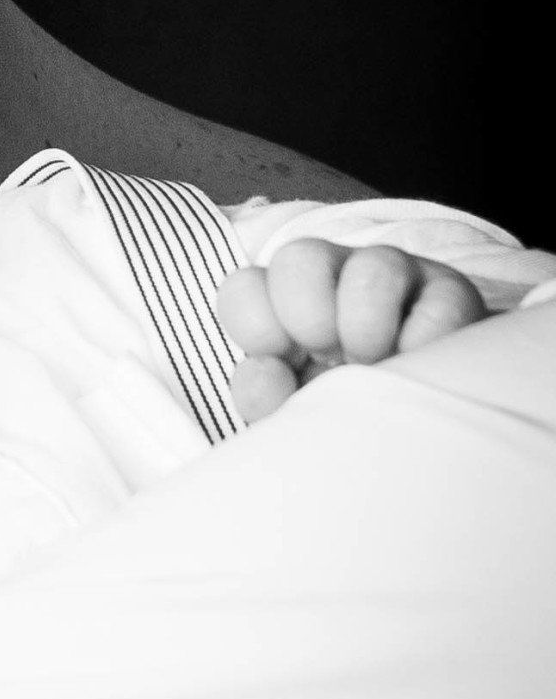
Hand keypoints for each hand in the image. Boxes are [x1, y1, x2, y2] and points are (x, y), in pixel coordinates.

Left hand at [217, 239, 488, 420]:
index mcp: (288, 309)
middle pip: (299, 257)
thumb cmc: (352, 425)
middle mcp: (338, 283)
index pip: (245, 287)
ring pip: (373, 266)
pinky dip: (424, 344)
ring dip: (366, 327)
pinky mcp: (454, 299)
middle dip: (306, 315)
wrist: (431, 441)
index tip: (278, 360)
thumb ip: (265, 398)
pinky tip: (420, 371)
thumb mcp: (301, 416)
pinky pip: (440, 304)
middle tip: (328, 358)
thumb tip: (262, 370)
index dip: (254, 322)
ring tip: (375, 366)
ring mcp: (398, 282)